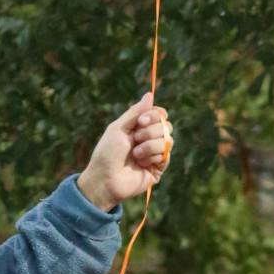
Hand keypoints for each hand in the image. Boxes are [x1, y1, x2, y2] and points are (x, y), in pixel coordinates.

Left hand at [76, 92, 173, 211]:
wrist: (106, 178)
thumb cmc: (107, 153)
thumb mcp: (119, 127)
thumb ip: (136, 112)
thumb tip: (150, 94)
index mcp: (139, 127)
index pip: (159, 114)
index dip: (155, 114)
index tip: (141, 121)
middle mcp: (149, 138)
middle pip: (166, 125)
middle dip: (150, 131)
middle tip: (135, 138)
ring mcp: (154, 153)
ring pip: (168, 140)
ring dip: (149, 145)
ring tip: (135, 154)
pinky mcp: (159, 168)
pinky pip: (166, 155)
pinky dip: (152, 156)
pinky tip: (141, 163)